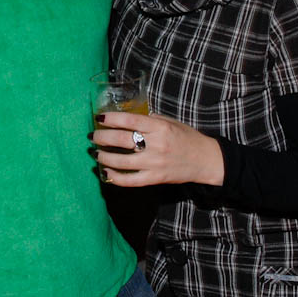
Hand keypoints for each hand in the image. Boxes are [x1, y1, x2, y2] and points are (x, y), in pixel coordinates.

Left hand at [91, 112, 223, 186]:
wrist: (205, 160)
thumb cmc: (187, 137)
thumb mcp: (171, 122)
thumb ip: (150, 119)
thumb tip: (128, 118)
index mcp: (160, 127)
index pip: (130, 121)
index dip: (112, 119)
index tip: (99, 118)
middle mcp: (156, 145)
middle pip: (122, 140)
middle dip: (103, 138)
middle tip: (93, 136)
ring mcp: (155, 164)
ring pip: (122, 162)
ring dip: (105, 158)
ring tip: (96, 153)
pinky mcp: (155, 179)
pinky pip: (131, 180)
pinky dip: (115, 178)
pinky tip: (105, 173)